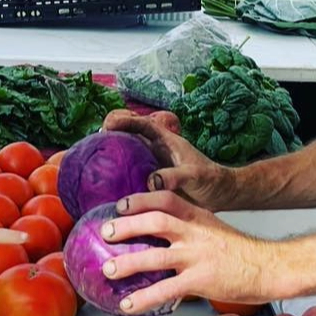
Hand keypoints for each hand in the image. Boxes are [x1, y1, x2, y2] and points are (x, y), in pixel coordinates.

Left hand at [98, 191, 271, 314]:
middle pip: (156, 221)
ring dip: (128, 263)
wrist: (270, 268)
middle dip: (127, 226)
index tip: (120, 205)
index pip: (166, 199)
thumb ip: (189, 228)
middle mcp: (196, 233)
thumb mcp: (213, 229)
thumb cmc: (241, 252)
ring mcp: (198, 257)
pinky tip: (129, 305)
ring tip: (108, 270)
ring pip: (156, 257)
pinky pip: (167, 290)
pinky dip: (144, 298)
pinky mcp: (201, 281)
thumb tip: (159, 234)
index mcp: (198, 217)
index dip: (141, 199)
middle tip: (105, 233)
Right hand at [102, 110, 237, 211]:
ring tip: (95, 158)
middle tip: (96, 139)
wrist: (220, 195)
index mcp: (167, 141)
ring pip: (127, 152)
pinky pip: (130, 173)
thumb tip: (152, 180)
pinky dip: (118, 174)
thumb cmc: (211, 180)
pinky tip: (107, 184)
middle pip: (130, 134)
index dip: (126, 120)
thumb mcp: (195, 176)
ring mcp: (152, 164)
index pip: (144, 124)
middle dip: (112, 131)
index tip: (109, 123)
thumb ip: (175, 176)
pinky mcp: (150, 181)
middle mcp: (156, 150)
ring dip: (112, 152)